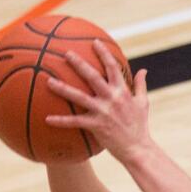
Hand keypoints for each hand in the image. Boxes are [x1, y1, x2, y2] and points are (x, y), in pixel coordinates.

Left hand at [45, 41, 150, 164]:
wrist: (138, 149)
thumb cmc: (140, 127)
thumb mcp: (143, 104)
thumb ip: (141, 85)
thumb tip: (143, 70)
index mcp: (123, 92)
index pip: (112, 67)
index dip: (103, 53)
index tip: (95, 42)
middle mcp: (112, 99)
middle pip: (92, 76)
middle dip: (79, 63)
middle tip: (66, 53)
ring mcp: (103, 112)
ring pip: (79, 97)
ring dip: (63, 89)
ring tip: (48, 81)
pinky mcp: (96, 126)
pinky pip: (75, 122)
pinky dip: (61, 121)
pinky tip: (47, 119)